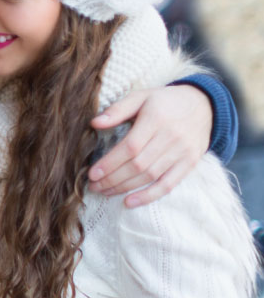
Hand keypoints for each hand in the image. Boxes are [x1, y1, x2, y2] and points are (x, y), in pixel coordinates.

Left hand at [90, 85, 212, 206]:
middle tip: (94, 186)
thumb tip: (95, 123)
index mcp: (156, 119)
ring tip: (105, 192)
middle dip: (113, 179)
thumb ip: (118, 109)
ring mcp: (183, 152)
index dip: (110, 163)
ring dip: (125, 187)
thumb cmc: (165, 101)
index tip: (92, 174)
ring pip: (150, 176)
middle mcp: (171, 137)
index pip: (130, 146)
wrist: (204, 105)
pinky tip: (130, 201)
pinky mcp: (190, 163)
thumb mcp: (141, 96)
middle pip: (138, 165)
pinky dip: (149, 195)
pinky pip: (169, 184)